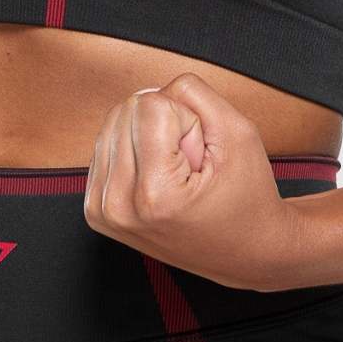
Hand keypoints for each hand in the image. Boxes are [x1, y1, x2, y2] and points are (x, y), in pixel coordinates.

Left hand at [83, 72, 301, 291]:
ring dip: (151, 137)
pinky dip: (136, 150)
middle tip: (190, 165)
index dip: (187, 120)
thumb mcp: (238, 132)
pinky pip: (107, 143)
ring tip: (177, 174)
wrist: (244, 251)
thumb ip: (194, 93)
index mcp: (154, 194)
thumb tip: (152, 89)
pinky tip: (160, 178)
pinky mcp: (96, 207)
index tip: (200, 158)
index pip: (152, 104)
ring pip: (115, 121)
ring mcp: (102, 210)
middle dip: (167, 127)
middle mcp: (119, 206)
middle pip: (128, 109)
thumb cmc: (246, 199)